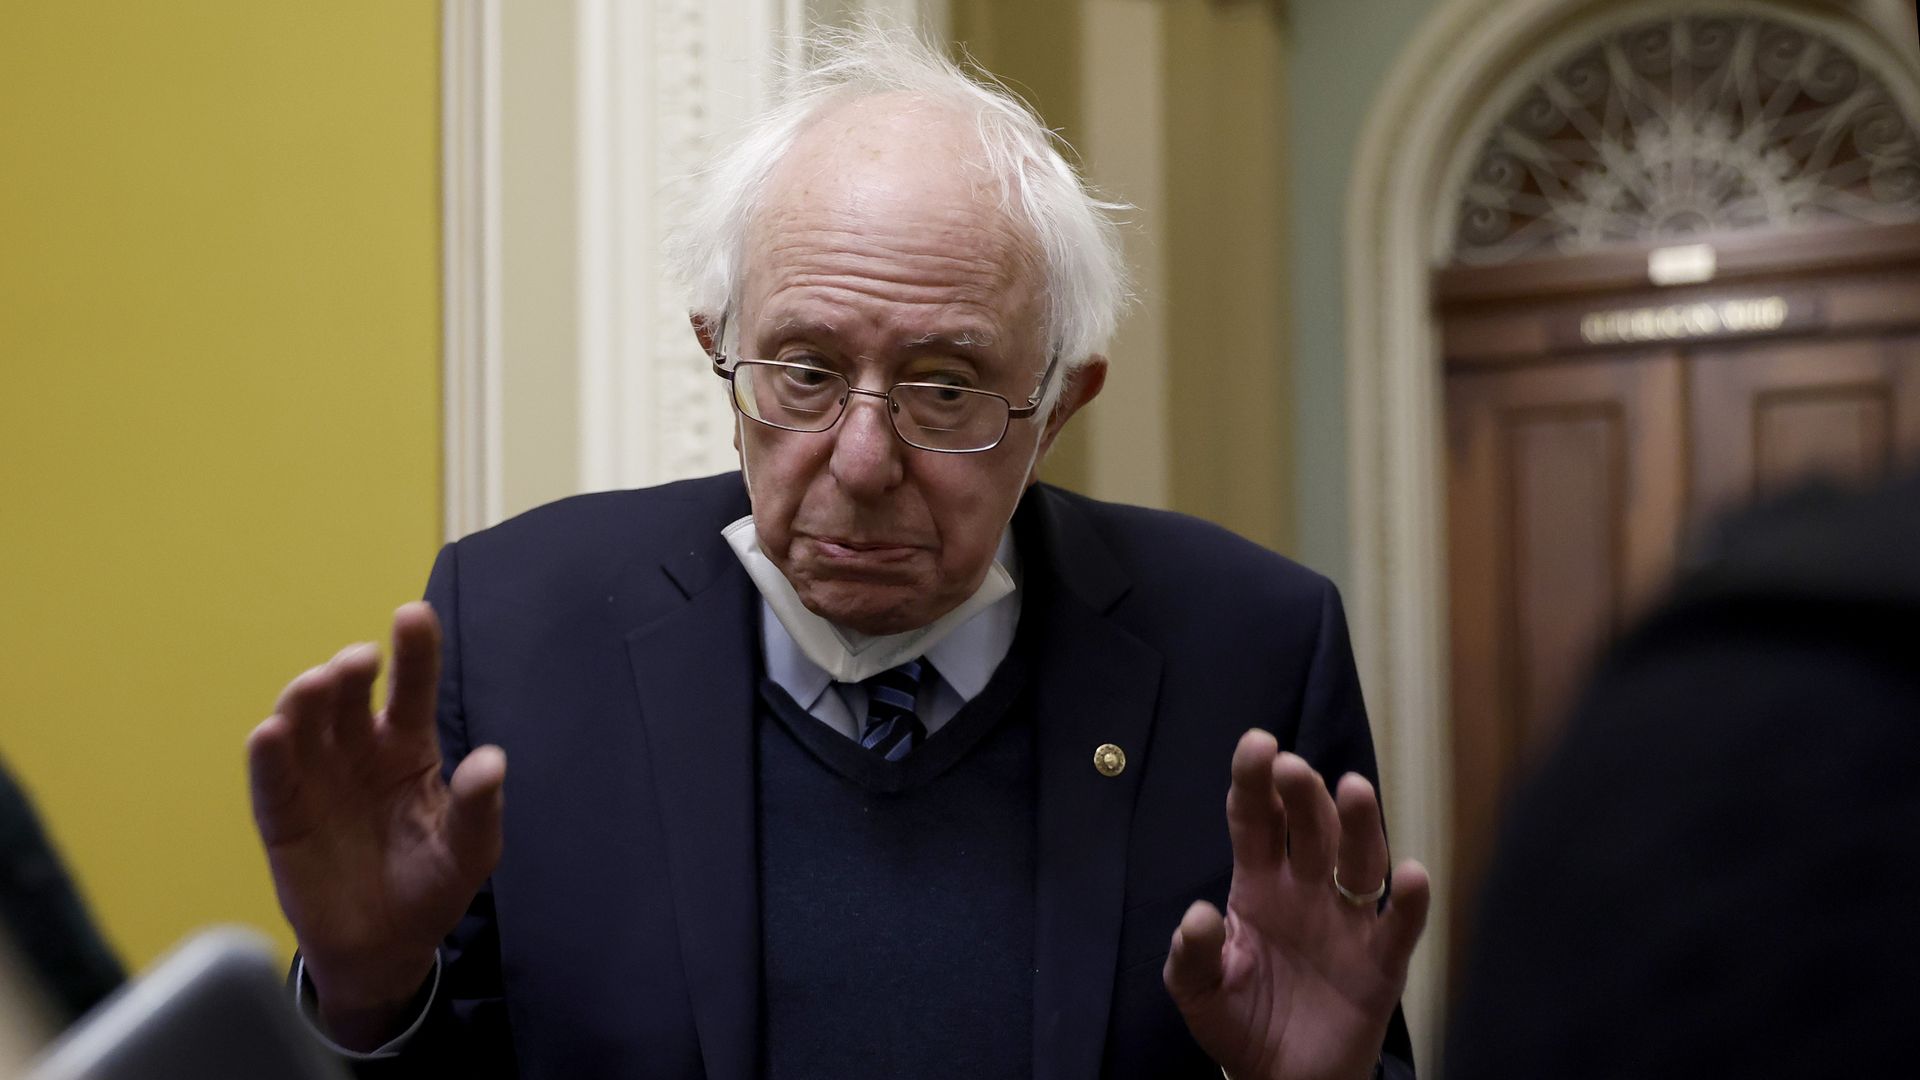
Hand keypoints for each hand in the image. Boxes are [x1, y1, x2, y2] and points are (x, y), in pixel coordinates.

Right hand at [246, 602, 505, 1047]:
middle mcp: (359, 749)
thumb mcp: (470, 850)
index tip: (413, 613)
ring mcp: (317, 778)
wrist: (386, 947)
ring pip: (304, 724)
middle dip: (350, 671)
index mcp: (410, 745)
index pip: (412, 687)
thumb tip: (493, 761)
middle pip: (349, 696)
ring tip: (318, 683)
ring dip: (306, 699)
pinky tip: (271, 733)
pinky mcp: (283, 816)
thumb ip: (479, 807)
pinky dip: (269, 756)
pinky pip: (272, 780)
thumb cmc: (432, 884)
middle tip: (360, 660)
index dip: (413, 650)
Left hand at [1164, 730, 1428, 1079]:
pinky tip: (1408, 874)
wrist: (1280, 1079)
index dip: (1257, 781)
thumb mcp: (1198, 991)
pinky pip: (1397, 926)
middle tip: (1293, 767)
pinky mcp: (1380, 963)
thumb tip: (1196, 917)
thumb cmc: (1239, 1021)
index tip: (1258, 743)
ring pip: (1358, 860)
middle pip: (1310, 827)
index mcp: (1257, 884)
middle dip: (1303, 794)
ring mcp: (1346, 922)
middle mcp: (1306, 889)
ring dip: (1359, 825)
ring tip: (1353, 788)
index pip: (1257, 819)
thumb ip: (1190, 956)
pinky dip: (1407, 902)